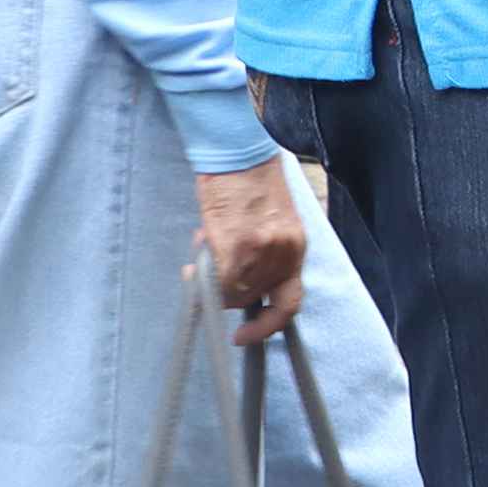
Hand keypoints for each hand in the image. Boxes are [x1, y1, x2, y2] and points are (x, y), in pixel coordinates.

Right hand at [196, 155, 309, 341]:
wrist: (238, 151)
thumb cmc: (250, 181)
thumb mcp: (269, 222)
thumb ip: (259, 254)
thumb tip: (232, 281)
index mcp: (295, 247)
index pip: (289, 303)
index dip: (268, 327)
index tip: (244, 335)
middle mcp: (284, 253)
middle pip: (252, 298)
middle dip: (228, 290)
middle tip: (207, 270)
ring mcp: (261, 251)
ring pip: (231, 291)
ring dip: (211, 280)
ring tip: (203, 250)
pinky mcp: (236, 245)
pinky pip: (215, 281)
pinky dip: (200, 279)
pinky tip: (192, 266)